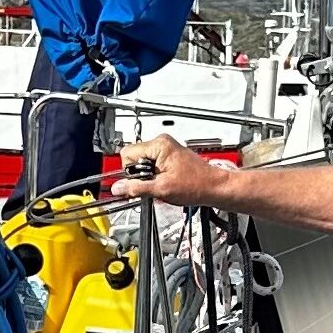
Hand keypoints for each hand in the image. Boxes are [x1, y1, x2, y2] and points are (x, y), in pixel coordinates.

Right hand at [109, 134, 227, 207]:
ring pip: (142, 163)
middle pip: (134, 158)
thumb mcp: (162, 189)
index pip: (127, 154)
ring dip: (148, 177)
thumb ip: (136, 188)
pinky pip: (152, 165)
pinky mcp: (170, 156)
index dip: (130, 172)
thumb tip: (117, 188)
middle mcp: (161, 143)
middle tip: (155, 185)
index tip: (140, 182)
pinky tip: (166, 182)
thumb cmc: (197, 185)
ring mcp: (166, 149)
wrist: (215, 187)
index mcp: (159, 145)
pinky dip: (155, 176)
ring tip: (163, 184)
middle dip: (140, 175)